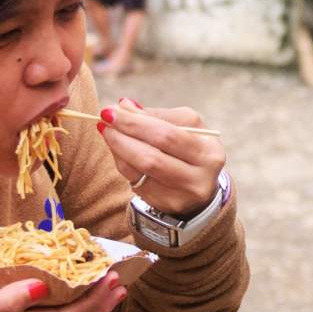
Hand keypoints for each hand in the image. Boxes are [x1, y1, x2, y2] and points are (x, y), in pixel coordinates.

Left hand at [98, 98, 224, 216]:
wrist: (200, 182)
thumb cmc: (190, 146)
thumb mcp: (186, 125)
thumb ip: (157, 115)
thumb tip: (124, 105)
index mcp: (209, 154)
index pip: (168, 136)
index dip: (136, 123)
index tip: (112, 109)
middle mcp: (197, 179)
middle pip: (151, 157)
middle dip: (122, 135)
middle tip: (103, 119)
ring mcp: (180, 197)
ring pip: (139, 171)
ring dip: (117, 148)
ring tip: (107, 130)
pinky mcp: (163, 205)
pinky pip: (134, 181)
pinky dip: (122, 161)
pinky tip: (116, 148)